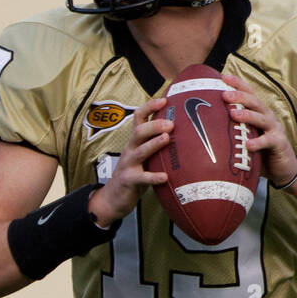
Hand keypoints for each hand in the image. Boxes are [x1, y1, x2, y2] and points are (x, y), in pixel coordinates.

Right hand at [88, 97, 172, 225]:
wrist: (114, 197)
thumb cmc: (135, 173)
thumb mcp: (143, 155)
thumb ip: (155, 144)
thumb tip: (182, 132)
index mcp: (135, 140)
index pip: (139, 117)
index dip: (150, 106)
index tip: (165, 100)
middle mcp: (130, 149)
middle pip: (139, 131)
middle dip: (154, 125)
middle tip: (171, 123)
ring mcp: (128, 164)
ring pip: (140, 151)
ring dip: (153, 144)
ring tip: (166, 139)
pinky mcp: (129, 180)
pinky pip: (142, 178)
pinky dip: (153, 177)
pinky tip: (165, 176)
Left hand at [221, 73, 296, 187]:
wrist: (283, 167)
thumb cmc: (261, 150)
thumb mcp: (247, 135)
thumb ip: (235, 128)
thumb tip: (208, 124)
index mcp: (259, 112)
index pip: (249, 93)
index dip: (238, 84)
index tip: (223, 77)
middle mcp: (267, 117)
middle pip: (254, 102)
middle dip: (240, 96)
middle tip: (224, 95)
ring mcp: (274, 129)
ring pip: (261, 118)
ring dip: (247, 115)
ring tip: (233, 114)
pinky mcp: (279, 143)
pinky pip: (268, 141)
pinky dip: (258, 143)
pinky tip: (248, 145)